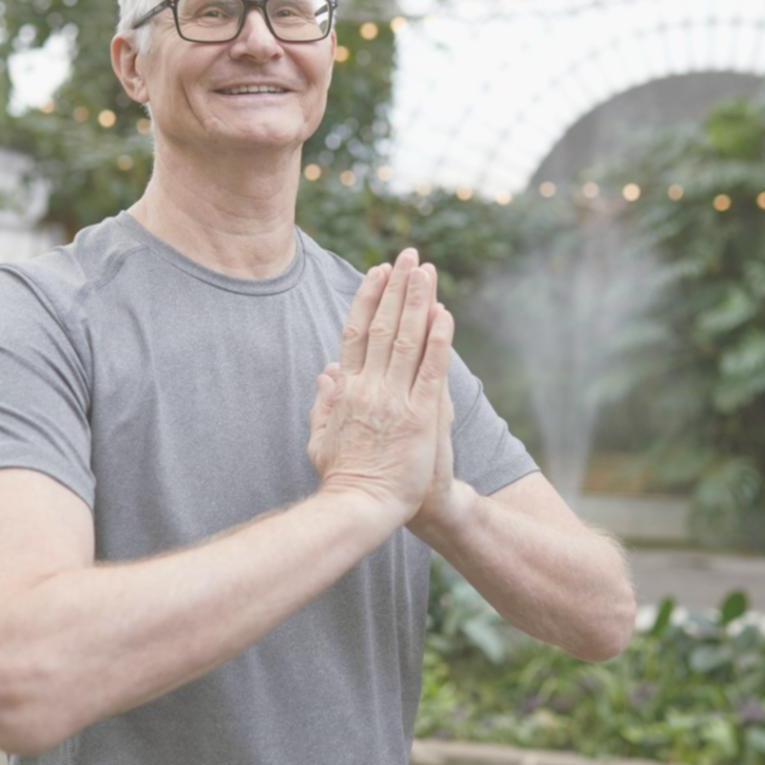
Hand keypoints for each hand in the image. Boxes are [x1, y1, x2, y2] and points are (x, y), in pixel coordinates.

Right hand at [307, 248, 451, 521]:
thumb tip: (325, 372)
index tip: (378, 272)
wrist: (360, 509)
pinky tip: (444, 313)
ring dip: (417, 301)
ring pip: (407, 339)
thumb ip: (322, 405)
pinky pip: (431, 369)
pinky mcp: (420, 416)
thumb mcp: (320, 439)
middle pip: (382, 325)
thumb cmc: (342, 480)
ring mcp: (395, 399)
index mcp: (347, 390)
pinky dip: (438, 339)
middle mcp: (369, 387)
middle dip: (397, 287)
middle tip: (408, 255)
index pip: (355, 332)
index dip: (368, 298)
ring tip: (426, 270)